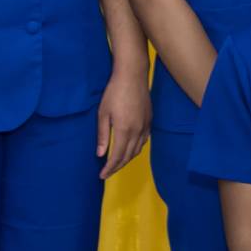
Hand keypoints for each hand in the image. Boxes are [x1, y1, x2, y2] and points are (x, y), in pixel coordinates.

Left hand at [96, 60, 150, 178]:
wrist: (133, 76)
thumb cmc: (114, 92)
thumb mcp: (103, 113)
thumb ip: (102, 135)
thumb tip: (100, 154)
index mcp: (124, 130)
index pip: (117, 156)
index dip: (109, 168)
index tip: (102, 175)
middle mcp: (137, 131)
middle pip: (128, 156)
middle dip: (117, 167)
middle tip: (107, 173)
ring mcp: (146, 126)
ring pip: (137, 150)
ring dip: (127, 159)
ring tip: (117, 163)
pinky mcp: (150, 121)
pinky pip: (144, 141)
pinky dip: (136, 150)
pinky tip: (129, 149)